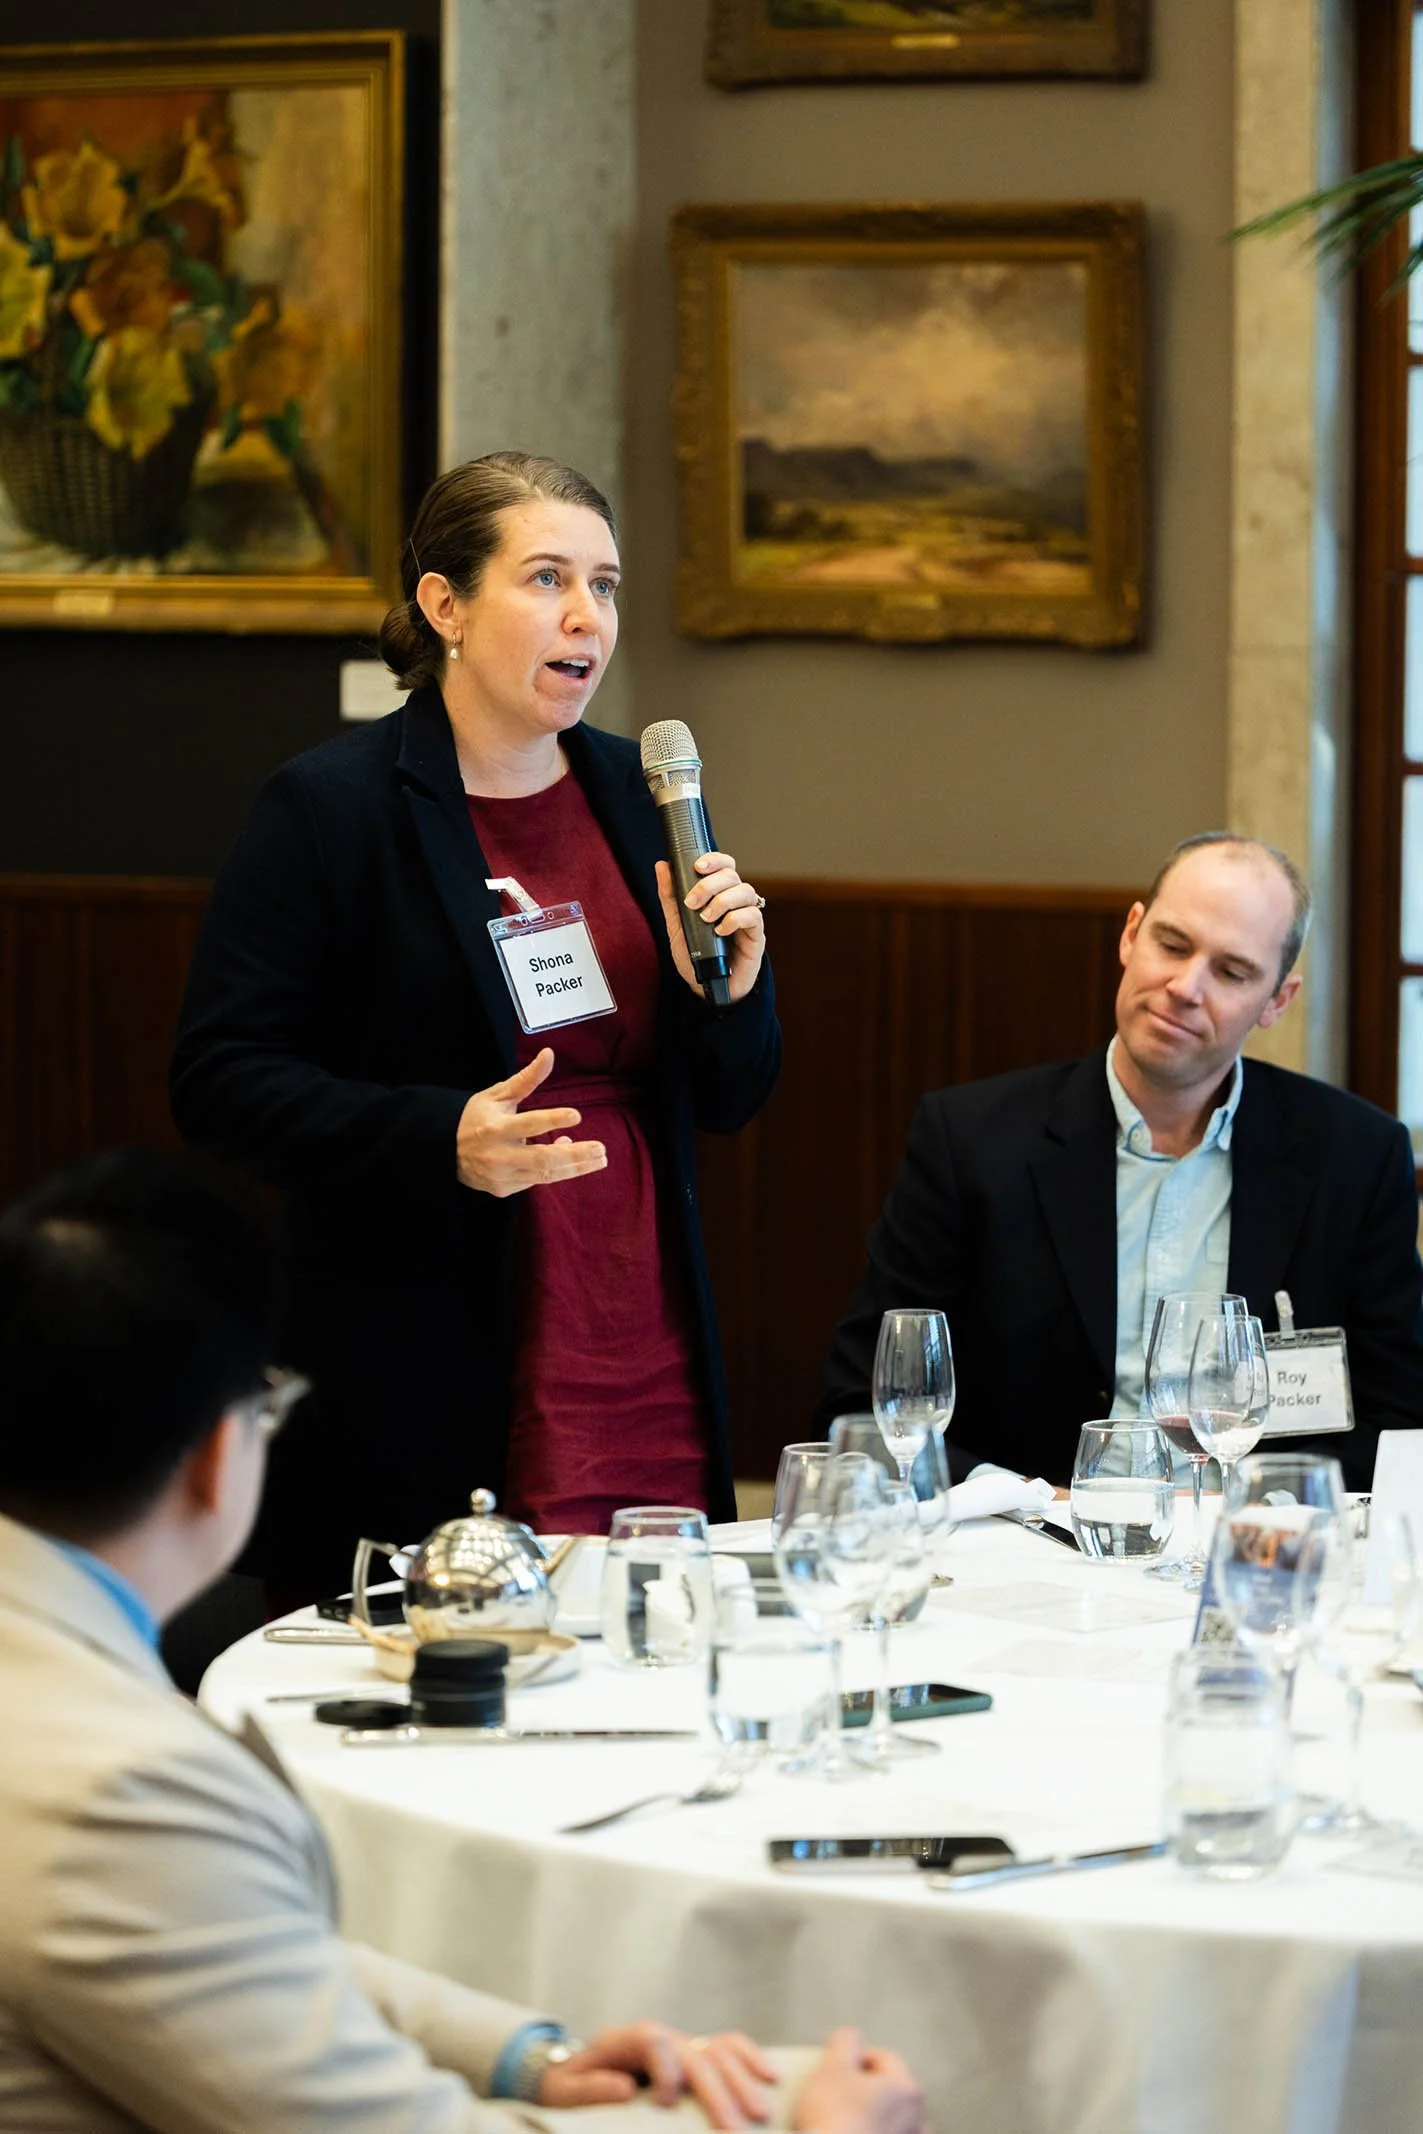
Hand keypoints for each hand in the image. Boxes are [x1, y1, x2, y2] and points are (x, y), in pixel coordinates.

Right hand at [455, 1049, 605, 1197]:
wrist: (446, 1151)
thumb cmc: (476, 1118)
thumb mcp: (498, 1095)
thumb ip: (526, 1079)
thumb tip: (549, 1053)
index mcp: (495, 1128)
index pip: (528, 1124)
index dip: (552, 1120)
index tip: (576, 1116)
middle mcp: (498, 1155)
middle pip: (542, 1159)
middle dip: (575, 1155)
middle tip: (601, 1148)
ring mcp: (501, 1176)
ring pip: (545, 1175)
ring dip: (575, 1167)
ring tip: (599, 1159)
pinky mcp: (504, 1190)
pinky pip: (536, 1181)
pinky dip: (557, 1170)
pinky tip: (572, 1159)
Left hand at [538, 2022, 776, 2127]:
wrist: (574, 2075)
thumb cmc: (569, 2087)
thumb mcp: (566, 2091)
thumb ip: (591, 2088)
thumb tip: (625, 2090)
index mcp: (626, 2039)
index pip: (654, 2041)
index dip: (665, 2069)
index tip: (666, 2104)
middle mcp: (659, 2037)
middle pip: (695, 2053)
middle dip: (718, 2090)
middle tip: (735, 2129)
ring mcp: (680, 2044)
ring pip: (719, 2051)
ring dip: (741, 2081)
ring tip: (759, 2114)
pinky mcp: (694, 2056)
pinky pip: (727, 2048)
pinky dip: (749, 2059)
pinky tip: (770, 2079)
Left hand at [656, 853, 765, 1005]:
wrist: (708, 987)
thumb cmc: (696, 955)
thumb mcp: (676, 925)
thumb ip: (670, 897)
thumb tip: (662, 866)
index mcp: (719, 894)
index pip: (724, 866)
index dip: (714, 860)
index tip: (697, 866)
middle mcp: (735, 901)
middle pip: (732, 875)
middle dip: (710, 884)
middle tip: (692, 902)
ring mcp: (747, 916)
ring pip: (745, 891)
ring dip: (722, 901)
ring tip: (706, 919)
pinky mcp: (756, 934)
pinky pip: (753, 915)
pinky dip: (735, 919)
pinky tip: (720, 930)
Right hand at [792, 2028, 923, 2133]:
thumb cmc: (834, 2117)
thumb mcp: (833, 2065)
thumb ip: (845, 2041)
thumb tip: (851, 2038)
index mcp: (909, 2090)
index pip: (884, 2058)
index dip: (857, 2056)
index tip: (836, 2067)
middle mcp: (917, 2121)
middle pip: (892, 2092)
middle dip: (868, 2089)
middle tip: (840, 2093)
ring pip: (894, 2124)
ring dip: (876, 2119)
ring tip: (849, 2121)